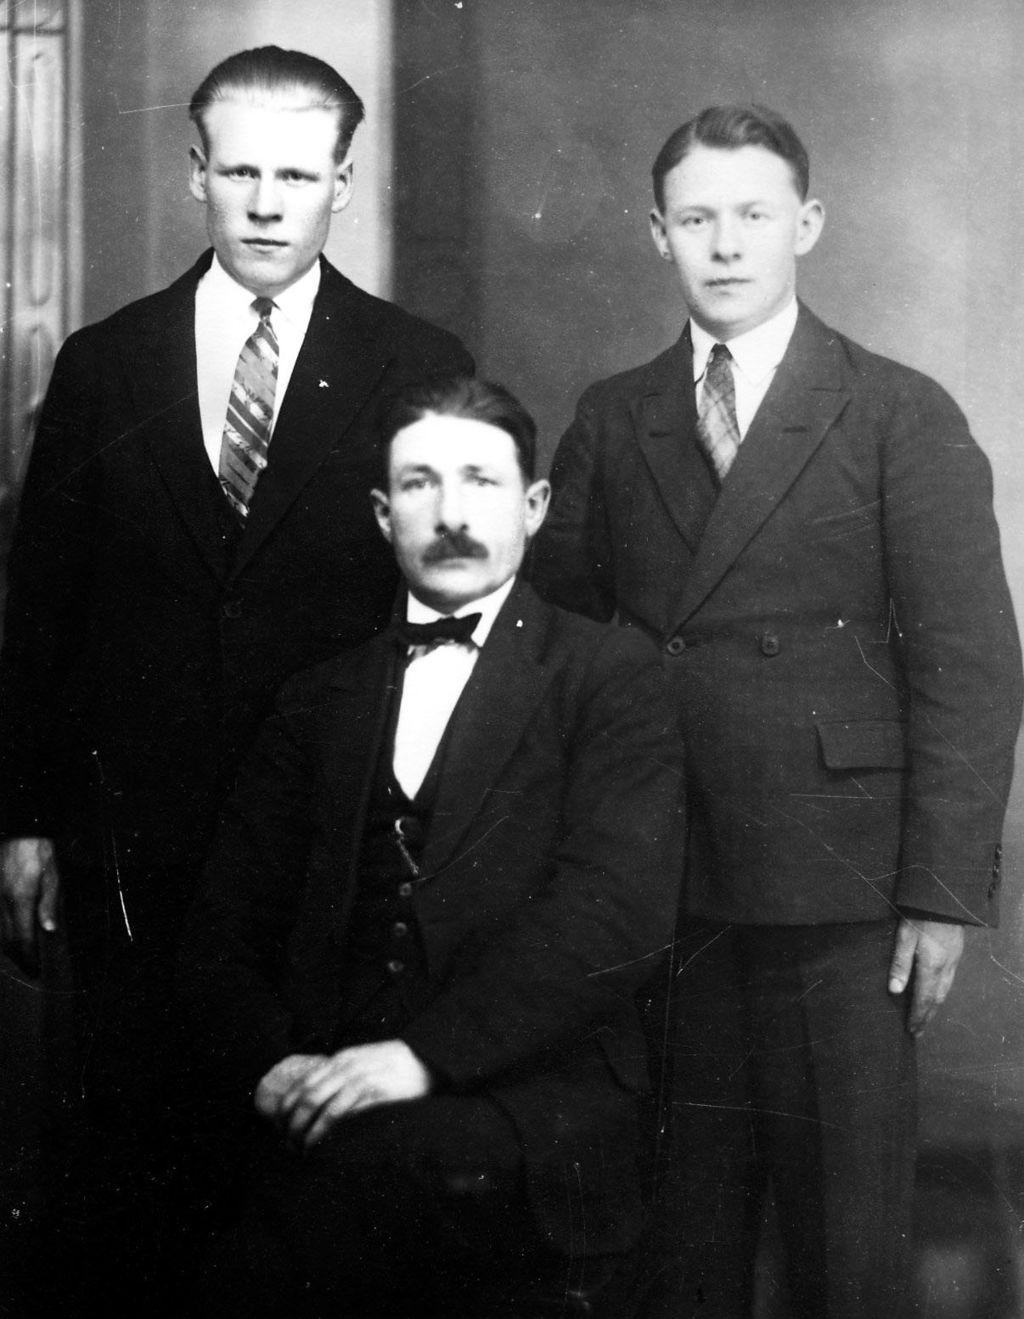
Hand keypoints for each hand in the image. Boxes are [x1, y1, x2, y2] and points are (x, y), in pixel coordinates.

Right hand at [0, 837, 58, 975]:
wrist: (19, 833)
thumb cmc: (40, 853)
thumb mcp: (53, 877)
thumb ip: (49, 904)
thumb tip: (48, 930)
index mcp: (20, 899)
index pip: (22, 938)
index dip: (28, 957)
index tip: (36, 969)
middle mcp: (2, 902)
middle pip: (7, 940)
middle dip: (19, 957)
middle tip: (30, 968)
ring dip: (9, 947)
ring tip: (22, 956)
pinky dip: (2, 932)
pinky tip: (11, 935)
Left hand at [255, 1040, 431, 1148]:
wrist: (433, 1061)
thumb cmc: (401, 1068)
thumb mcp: (369, 1063)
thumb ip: (348, 1075)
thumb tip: (325, 1099)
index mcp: (342, 1059)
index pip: (303, 1083)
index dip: (287, 1107)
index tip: (281, 1127)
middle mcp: (346, 1066)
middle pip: (306, 1096)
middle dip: (291, 1123)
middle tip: (287, 1143)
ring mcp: (359, 1078)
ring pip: (318, 1106)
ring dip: (304, 1131)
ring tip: (300, 1150)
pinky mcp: (372, 1091)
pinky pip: (339, 1113)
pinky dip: (324, 1132)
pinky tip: (319, 1145)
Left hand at [887, 917, 963, 1035]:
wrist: (944, 899)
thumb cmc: (920, 917)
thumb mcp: (904, 938)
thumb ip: (900, 964)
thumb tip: (894, 991)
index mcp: (931, 966)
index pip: (923, 998)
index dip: (917, 1015)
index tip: (911, 1030)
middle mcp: (946, 968)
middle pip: (936, 999)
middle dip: (926, 1016)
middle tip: (918, 1032)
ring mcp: (953, 962)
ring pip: (945, 992)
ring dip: (934, 1007)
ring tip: (925, 1019)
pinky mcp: (956, 955)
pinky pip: (949, 982)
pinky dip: (941, 994)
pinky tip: (935, 995)